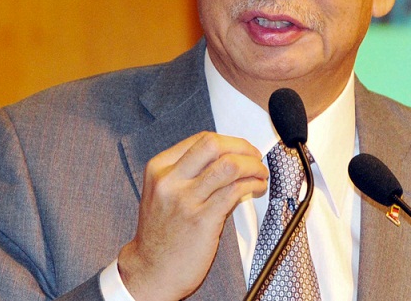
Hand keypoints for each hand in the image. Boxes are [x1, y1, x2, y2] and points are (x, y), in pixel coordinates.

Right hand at [117, 132, 267, 300]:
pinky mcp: (202, 220)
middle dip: (243, 147)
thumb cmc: (161, 234)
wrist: (151, 271)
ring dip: (253, 166)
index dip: (230, 141)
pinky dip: (252, 185)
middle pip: (214, 145)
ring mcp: (185, 200)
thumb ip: (188, 172)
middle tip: (254, 157)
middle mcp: (170, 180)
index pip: (202, 140)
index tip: (242, 149)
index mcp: (159, 168)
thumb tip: (228, 156)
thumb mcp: (163, 192)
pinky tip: (256, 188)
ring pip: (229, 166)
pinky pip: (235, 191)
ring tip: (259, 174)